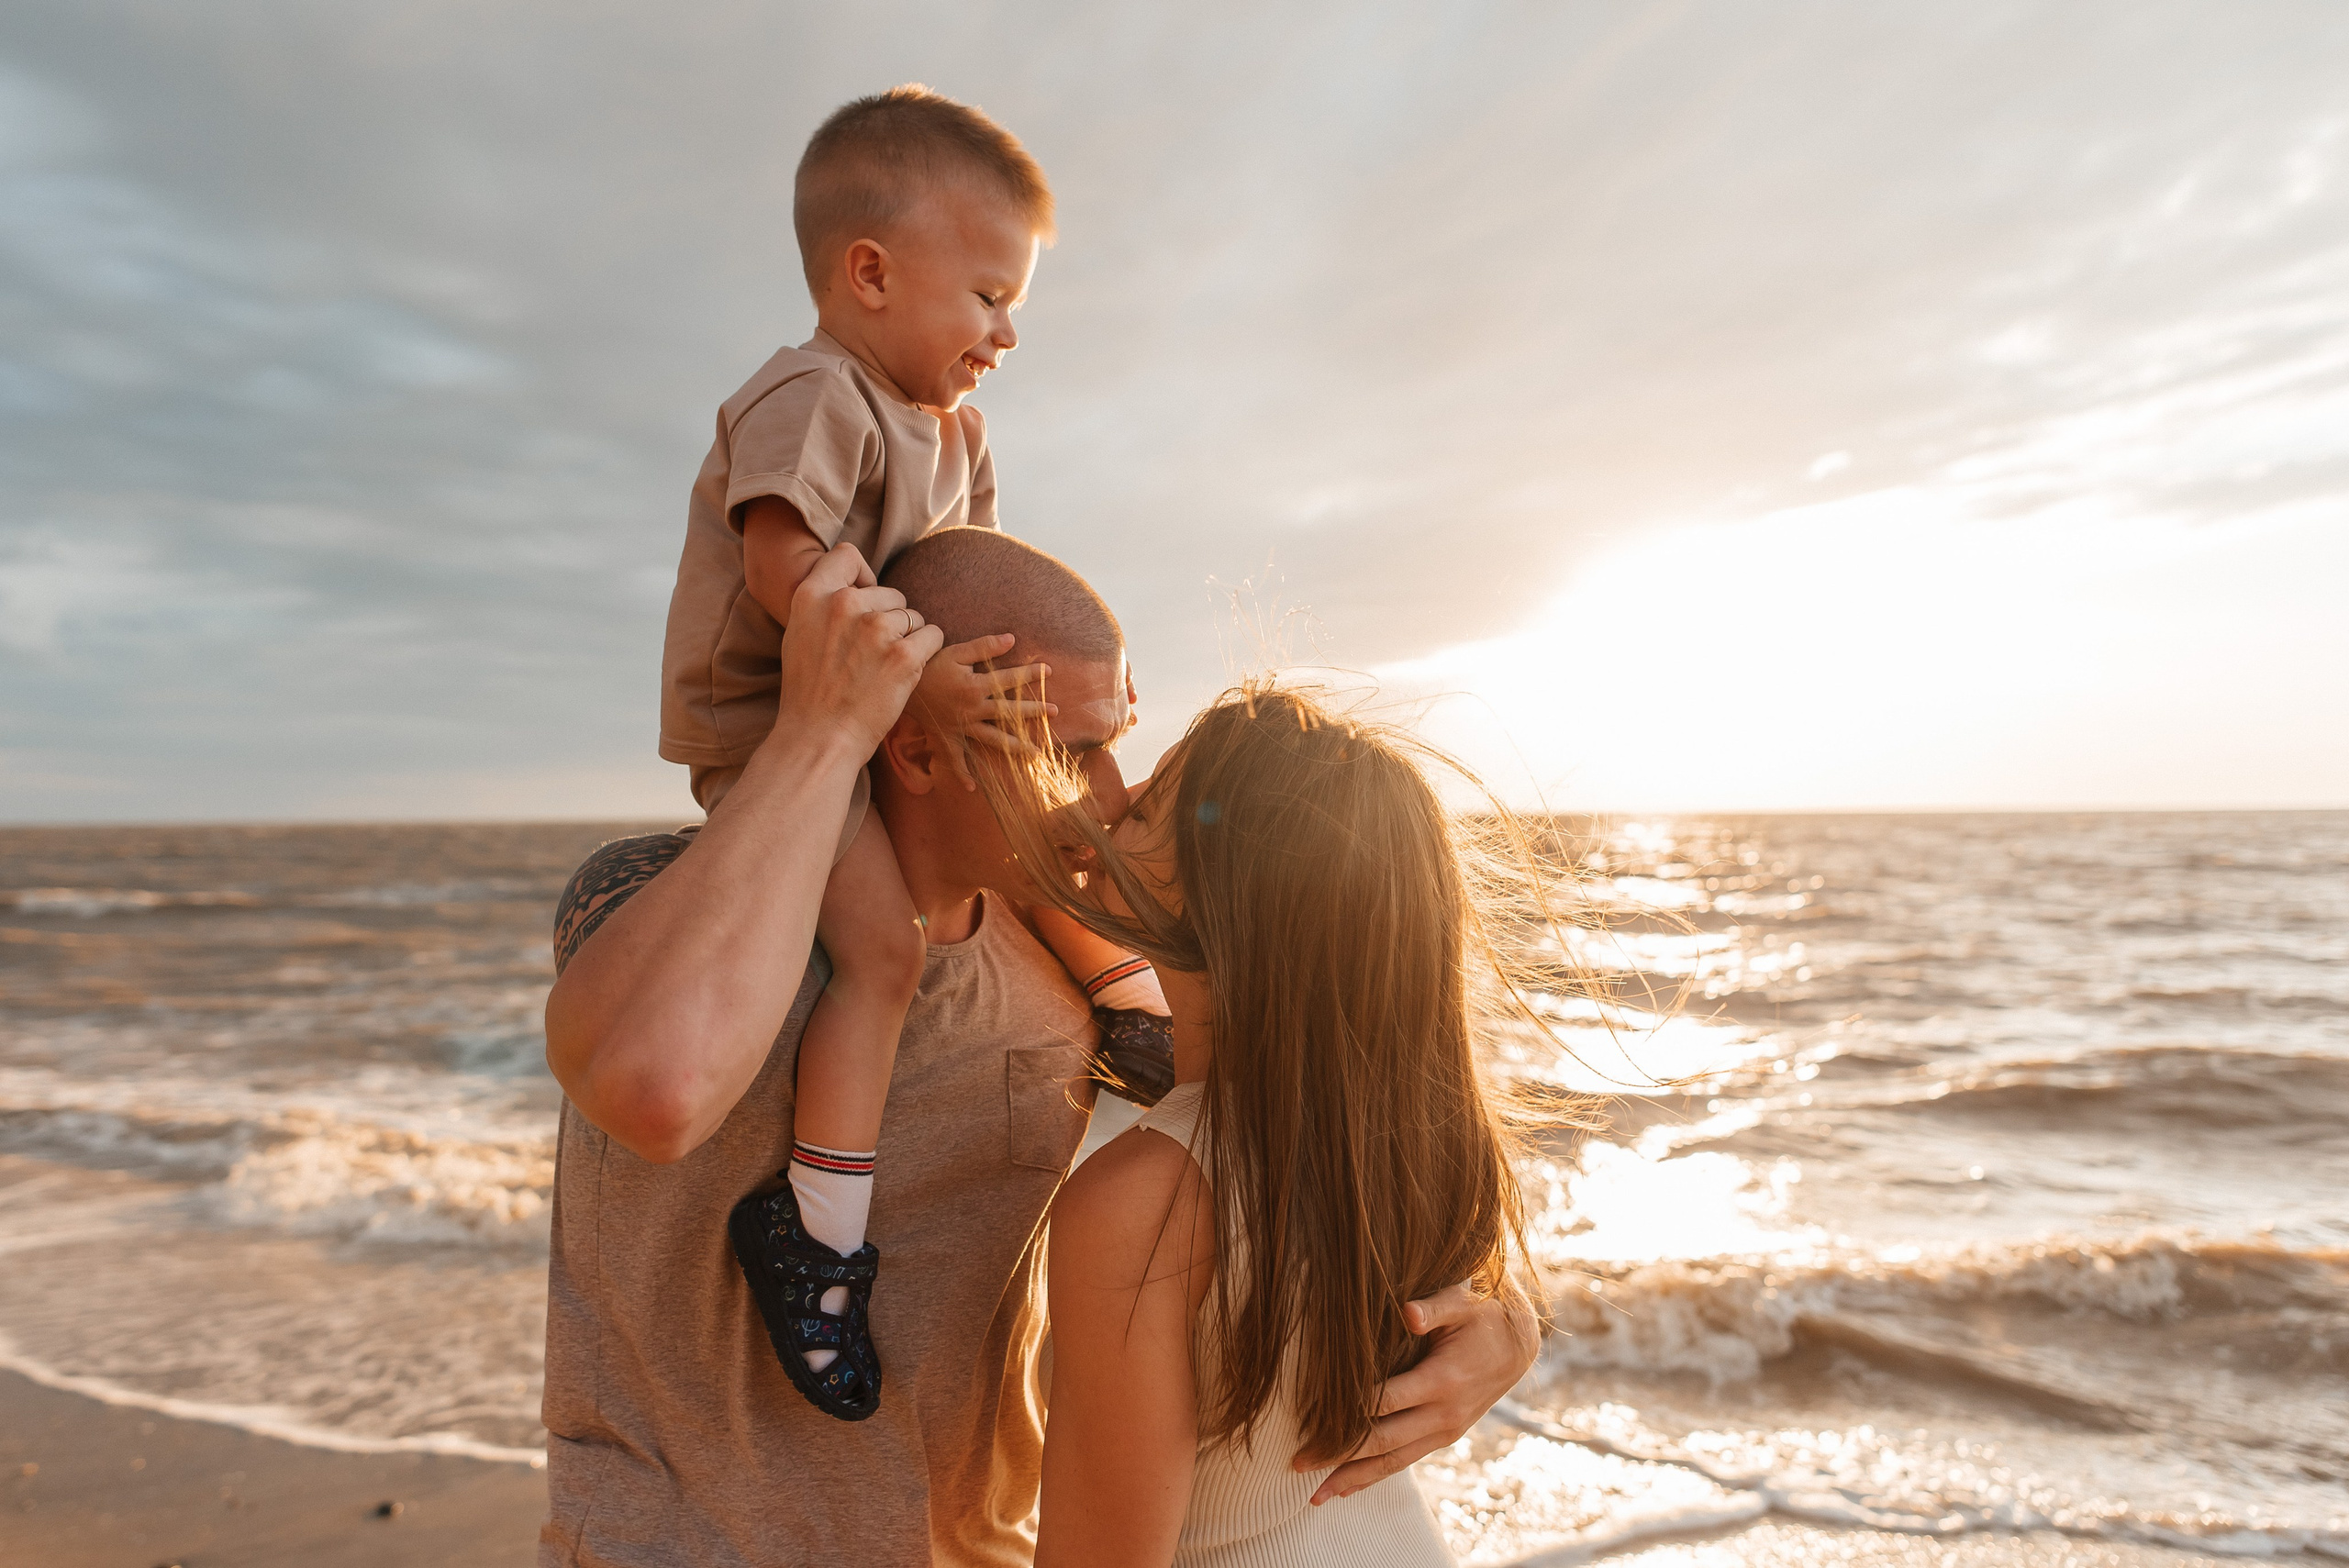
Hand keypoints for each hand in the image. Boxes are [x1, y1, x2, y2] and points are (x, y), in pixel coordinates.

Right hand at [773, 543, 943, 759]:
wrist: (819, 738)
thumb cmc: (810, 692)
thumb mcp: (800, 634)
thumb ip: (823, 604)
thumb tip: (855, 584)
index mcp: (812, 595)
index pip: (848, 555)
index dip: (862, 576)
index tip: (863, 600)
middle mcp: (844, 604)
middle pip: (890, 592)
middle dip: (889, 617)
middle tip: (871, 654)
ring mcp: (876, 629)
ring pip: (913, 615)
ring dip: (908, 638)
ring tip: (883, 668)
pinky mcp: (904, 655)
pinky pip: (933, 635)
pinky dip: (927, 652)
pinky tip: (905, 672)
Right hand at [910, 632, 1055, 789]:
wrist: (899, 686)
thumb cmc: (929, 666)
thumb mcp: (955, 651)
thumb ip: (984, 646)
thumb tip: (1012, 638)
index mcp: (975, 686)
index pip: (1009, 679)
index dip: (1030, 674)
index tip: (1049, 671)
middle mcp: (972, 710)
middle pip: (1008, 712)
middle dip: (1033, 711)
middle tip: (1056, 711)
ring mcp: (961, 727)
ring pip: (993, 739)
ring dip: (1014, 746)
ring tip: (1035, 753)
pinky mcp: (947, 738)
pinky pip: (955, 759)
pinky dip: (961, 774)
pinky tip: (972, 788)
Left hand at [1295, 1280, 1538, 1504]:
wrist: (1518, 1345)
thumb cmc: (1482, 1315)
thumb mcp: (1463, 1301)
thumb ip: (1434, 1306)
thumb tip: (1406, 1312)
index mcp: (1442, 1380)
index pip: (1386, 1401)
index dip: (1348, 1413)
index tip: (1311, 1420)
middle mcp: (1443, 1414)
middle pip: (1382, 1442)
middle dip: (1338, 1455)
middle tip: (1297, 1464)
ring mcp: (1444, 1430)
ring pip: (1392, 1462)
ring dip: (1353, 1478)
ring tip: (1315, 1495)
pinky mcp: (1443, 1436)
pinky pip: (1404, 1461)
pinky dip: (1374, 1476)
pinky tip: (1347, 1488)